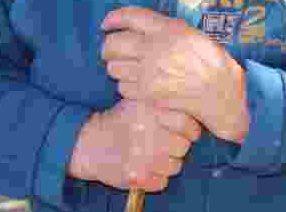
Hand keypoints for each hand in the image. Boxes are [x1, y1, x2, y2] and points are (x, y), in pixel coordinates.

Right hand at [68, 99, 202, 191]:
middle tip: (168, 143)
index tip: (189, 132)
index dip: (191, 130)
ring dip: (169, 163)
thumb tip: (194, 107)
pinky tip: (148, 167)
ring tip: (156, 155)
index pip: (186, 124)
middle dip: (179, 147)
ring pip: (175, 167)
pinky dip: (158, 178)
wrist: (90, 143)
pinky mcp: (135, 178)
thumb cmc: (122, 120)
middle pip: (183, 147)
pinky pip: (162, 183)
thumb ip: (165, 103)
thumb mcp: (140, 101)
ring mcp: (141, 158)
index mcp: (149, 112)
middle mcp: (146, 135)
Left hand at [100, 6, 248, 142]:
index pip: (129, 17)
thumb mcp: (191, 33)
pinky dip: (127, 86)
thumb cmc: (211, 61)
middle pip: (112, 44)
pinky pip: (123, 87)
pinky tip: (139, 84)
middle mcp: (154, 48)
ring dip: (117, 67)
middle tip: (114, 51)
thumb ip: (165, 28)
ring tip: (130, 69)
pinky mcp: (147, 94)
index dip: (113, 18)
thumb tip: (139, 27)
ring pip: (113, 67)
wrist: (221, 92)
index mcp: (168, 29)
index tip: (106, 24)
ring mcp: (148, 73)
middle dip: (109, 47)